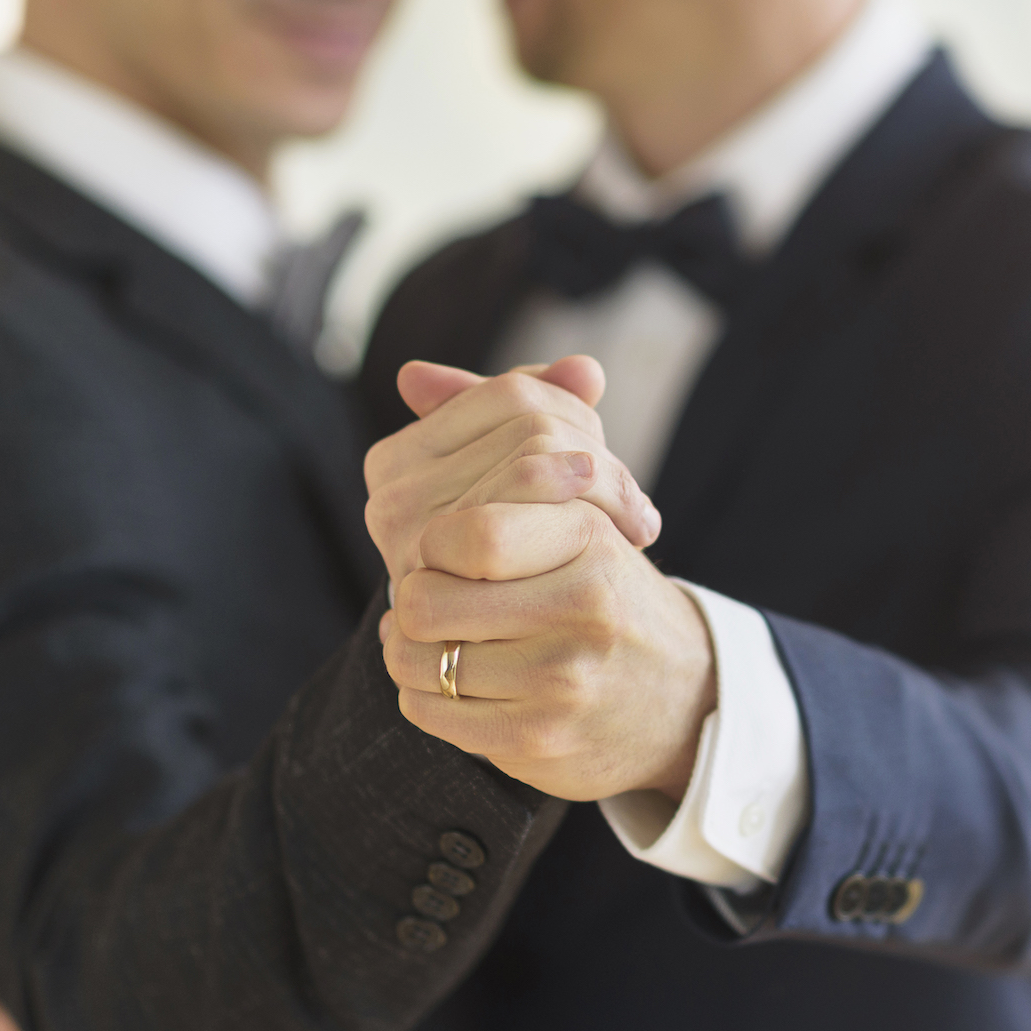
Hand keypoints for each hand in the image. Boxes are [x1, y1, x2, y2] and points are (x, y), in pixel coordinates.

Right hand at [362, 356, 660, 586]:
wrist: (513, 660)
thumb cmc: (522, 554)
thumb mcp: (526, 475)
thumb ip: (546, 411)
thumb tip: (588, 370)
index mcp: (395, 460)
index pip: (509, 393)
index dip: (574, 409)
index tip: (607, 452)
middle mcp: (391, 501)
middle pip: (532, 426)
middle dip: (596, 454)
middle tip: (637, 502)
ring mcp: (412, 546)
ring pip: (539, 462)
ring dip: (606, 485)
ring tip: (639, 520)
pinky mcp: (445, 590)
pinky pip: (538, 517)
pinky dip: (600, 515)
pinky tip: (633, 541)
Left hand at [381, 497, 716, 803]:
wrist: (686, 699)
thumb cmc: (611, 604)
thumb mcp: (587, 534)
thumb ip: (515, 508)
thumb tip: (416, 539)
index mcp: (590, 540)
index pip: (468, 534)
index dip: (435, 546)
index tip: (448, 558)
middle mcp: (582, 607)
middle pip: (425, 602)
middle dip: (412, 601)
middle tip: (432, 604)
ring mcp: (560, 679)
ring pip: (415, 660)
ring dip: (409, 651)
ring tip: (440, 644)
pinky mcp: (536, 738)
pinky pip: (427, 712)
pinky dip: (424, 695)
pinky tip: (455, 684)